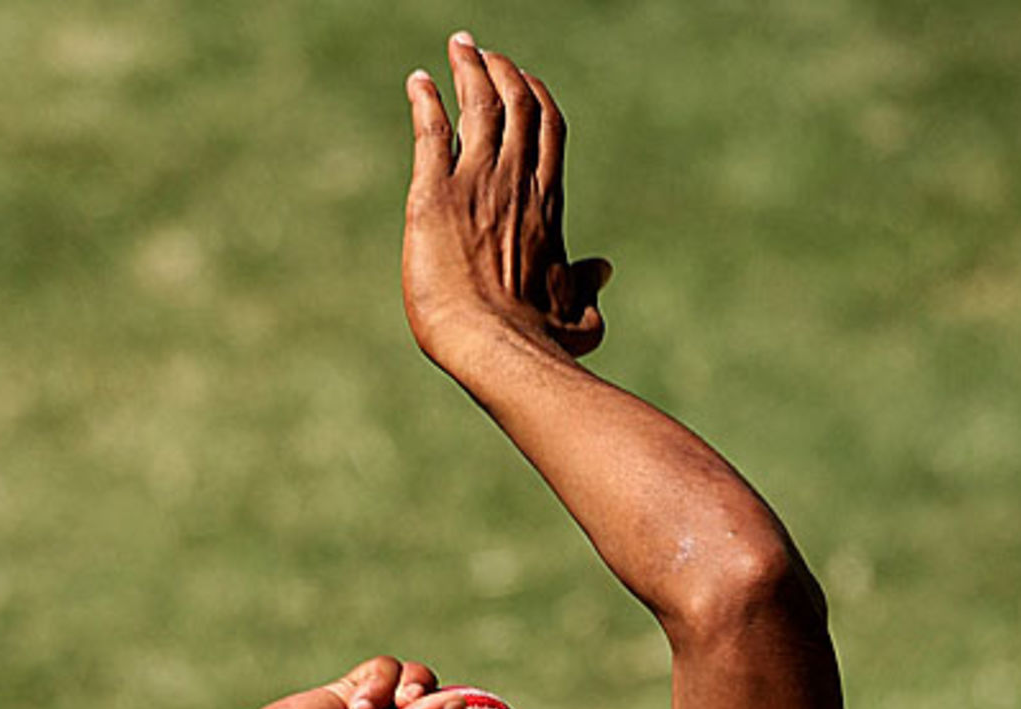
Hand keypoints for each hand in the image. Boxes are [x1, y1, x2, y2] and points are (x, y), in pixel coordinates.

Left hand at [403, 34, 610, 372]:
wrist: (498, 349)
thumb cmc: (539, 344)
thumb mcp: (579, 317)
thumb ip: (587, 288)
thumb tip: (602, 271)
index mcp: (548, 205)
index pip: (548, 130)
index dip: (537, 98)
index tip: (524, 82)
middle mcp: (516, 182)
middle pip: (515, 104)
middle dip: (502, 70)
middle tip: (484, 52)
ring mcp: (476, 183)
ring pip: (478, 104)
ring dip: (468, 70)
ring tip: (459, 47)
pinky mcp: (435, 195)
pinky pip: (431, 131)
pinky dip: (426, 100)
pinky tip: (419, 82)